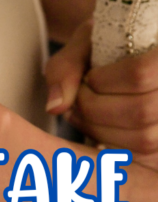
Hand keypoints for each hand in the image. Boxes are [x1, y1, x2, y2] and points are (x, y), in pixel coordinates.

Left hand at [44, 20, 157, 169]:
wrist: (127, 55)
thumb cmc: (106, 45)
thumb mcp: (85, 42)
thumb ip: (67, 66)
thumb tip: (55, 107)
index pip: (139, 74)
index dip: (103, 81)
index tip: (88, 77)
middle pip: (141, 112)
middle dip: (95, 108)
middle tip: (79, 98)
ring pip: (144, 140)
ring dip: (100, 131)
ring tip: (84, 114)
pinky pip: (142, 158)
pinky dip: (113, 148)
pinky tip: (99, 131)